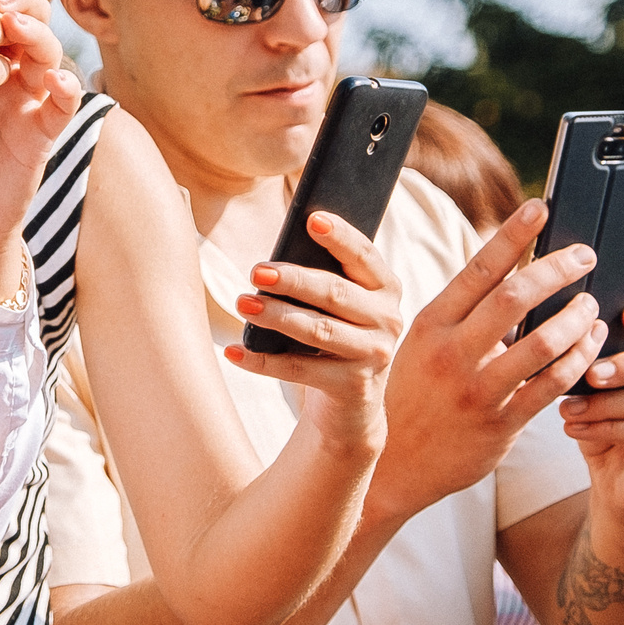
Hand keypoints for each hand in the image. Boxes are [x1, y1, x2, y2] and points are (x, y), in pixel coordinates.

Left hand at [226, 211, 402, 457]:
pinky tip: (235, 352)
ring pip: (318, 330)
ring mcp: (374, 355)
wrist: (351, 405)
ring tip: (243, 303)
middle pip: (335, 293)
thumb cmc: (335, 337)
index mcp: (386, 288)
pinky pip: (301, 370)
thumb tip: (272, 262)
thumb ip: (322, 278)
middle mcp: (388, 319)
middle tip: (256, 271)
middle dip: (294, 280)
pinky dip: (263, 361)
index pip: (363, 255)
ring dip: (276, 316)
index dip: (340, 236)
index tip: (312, 219)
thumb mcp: (338, 306)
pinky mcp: (353, 387)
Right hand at [367, 199, 611, 521]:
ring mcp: (477, 390)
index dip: (513, 234)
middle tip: (584, 254)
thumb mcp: (418, 345)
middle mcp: (451, 354)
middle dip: (558, 269)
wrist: (393, 468)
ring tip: (591, 305)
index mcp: (429, 325)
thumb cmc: (410, 396)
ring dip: (577, 317)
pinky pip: (553, 386)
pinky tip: (591, 345)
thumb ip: (458, 311)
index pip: (478, 268)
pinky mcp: (500, 424)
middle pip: (516, 297)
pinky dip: (580, 360)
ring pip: (543, 342)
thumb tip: (504, 266)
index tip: (540, 208)